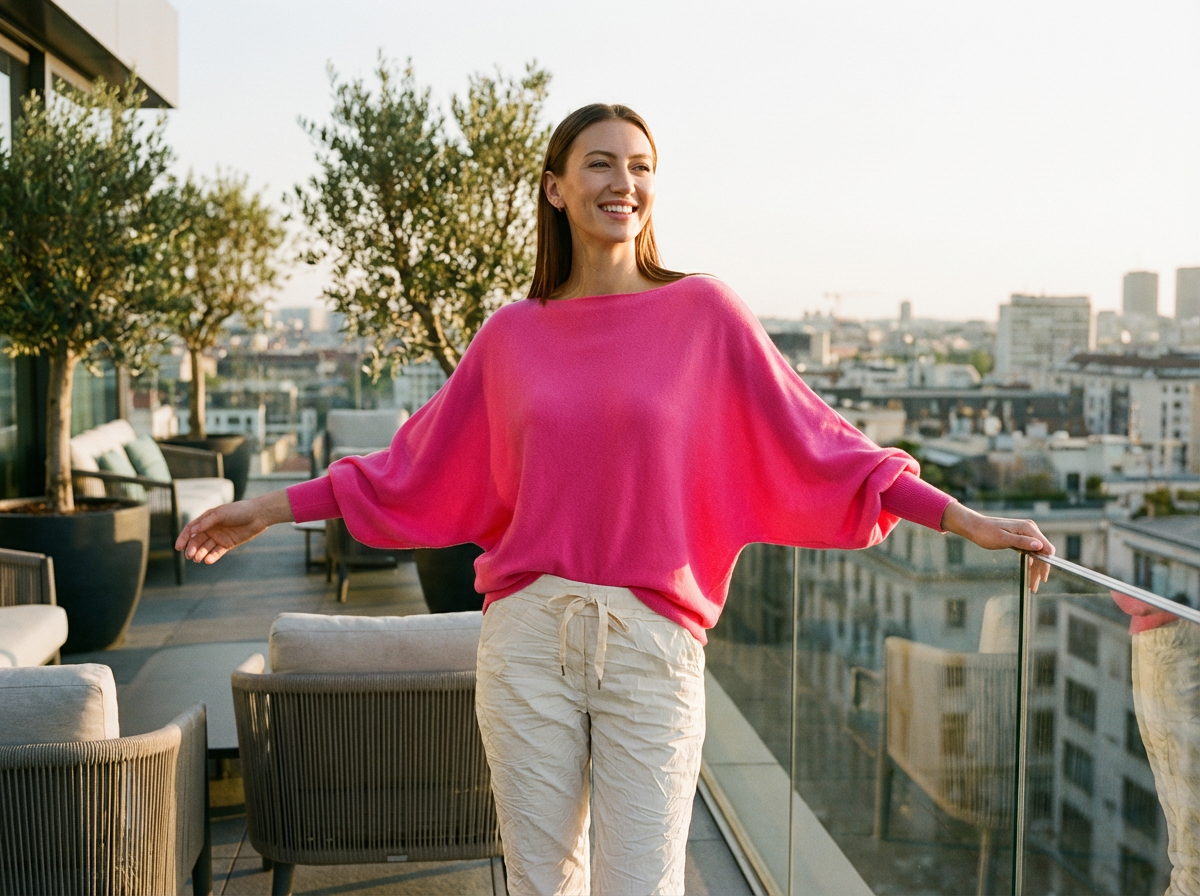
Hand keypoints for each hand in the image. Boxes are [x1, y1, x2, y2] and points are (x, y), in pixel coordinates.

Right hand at [174, 489, 293, 563]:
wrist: (258, 515)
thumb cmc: (238, 511)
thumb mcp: (221, 514)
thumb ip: (206, 522)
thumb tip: (191, 531)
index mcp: (207, 519)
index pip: (191, 530)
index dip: (183, 538)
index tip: (178, 547)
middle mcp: (211, 529)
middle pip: (197, 540)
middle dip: (192, 548)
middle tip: (189, 556)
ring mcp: (219, 537)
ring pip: (206, 548)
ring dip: (200, 553)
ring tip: (198, 559)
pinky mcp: (227, 544)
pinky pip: (217, 552)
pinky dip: (212, 557)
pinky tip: (208, 560)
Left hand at [940, 502, 1054, 592]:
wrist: (974, 526)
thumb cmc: (986, 532)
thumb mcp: (1003, 539)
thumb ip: (1022, 542)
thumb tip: (1039, 546)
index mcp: (1028, 528)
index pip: (1046, 547)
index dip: (1047, 563)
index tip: (1044, 578)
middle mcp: (1030, 529)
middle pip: (1042, 553)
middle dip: (1040, 570)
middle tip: (1034, 587)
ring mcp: (1026, 533)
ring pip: (1037, 554)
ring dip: (1035, 569)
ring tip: (1032, 585)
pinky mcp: (1021, 537)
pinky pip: (1030, 551)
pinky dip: (1030, 562)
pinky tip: (1030, 572)